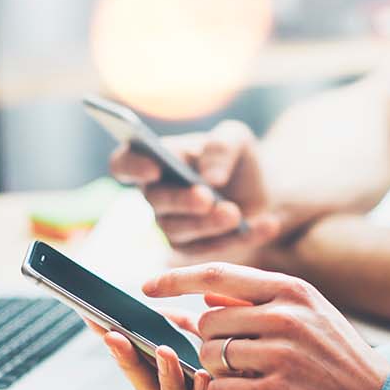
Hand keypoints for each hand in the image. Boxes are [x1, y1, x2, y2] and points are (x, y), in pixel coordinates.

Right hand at [87, 315, 312, 389]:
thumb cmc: (304, 372)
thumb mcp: (262, 335)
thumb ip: (228, 319)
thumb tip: (200, 292)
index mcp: (195, 379)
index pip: (148, 361)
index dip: (122, 340)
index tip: (96, 317)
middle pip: (148, 389)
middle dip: (128, 361)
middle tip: (113, 334)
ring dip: (166, 379)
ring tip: (165, 350)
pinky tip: (206, 380)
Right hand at [108, 120, 281, 261]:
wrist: (265, 190)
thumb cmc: (238, 159)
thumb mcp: (237, 139)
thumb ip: (221, 147)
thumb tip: (209, 176)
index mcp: (156, 159)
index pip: (123, 164)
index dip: (132, 167)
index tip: (154, 168)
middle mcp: (157, 195)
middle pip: (155, 201)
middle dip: (180, 200)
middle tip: (206, 196)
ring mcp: (172, 225)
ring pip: (179, 231)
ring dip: (209, 224)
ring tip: (236, 213)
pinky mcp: (193, 251)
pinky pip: (209, 250)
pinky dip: (240, 239)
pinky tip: (267, 224)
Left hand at [143, 263, 389, 389]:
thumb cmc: (342, 364)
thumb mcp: (311, 317)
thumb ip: (260, 302)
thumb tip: (205, 298)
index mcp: (291, 290)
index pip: (216, 275)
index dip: (175, 279)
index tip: (146, 287)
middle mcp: (285, 315)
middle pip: (207, 325)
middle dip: (212, 350)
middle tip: (245, 368)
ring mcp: (281, 353)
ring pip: (210, 359)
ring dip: (222, 378)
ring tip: (258, 386)